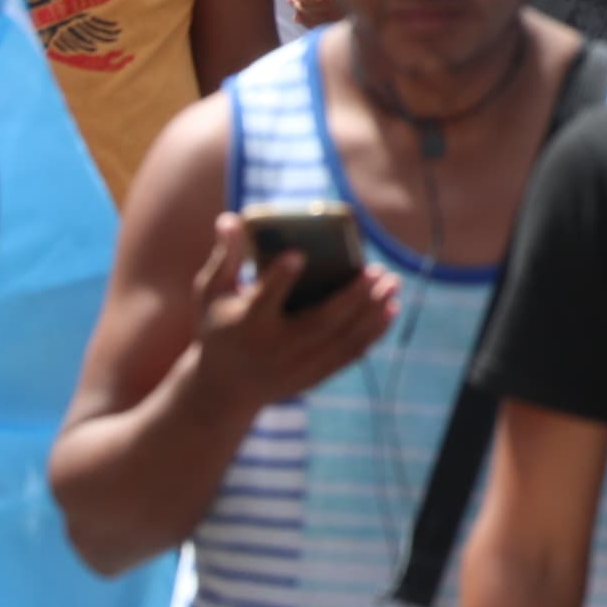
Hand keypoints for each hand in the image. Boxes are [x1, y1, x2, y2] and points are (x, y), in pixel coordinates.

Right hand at [187, 213, 394, 413]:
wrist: (224, 389)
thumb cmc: (221, 328)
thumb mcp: (213, 294)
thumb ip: (226, 258)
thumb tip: (230, 217)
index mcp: (245, 324)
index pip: (262, 300)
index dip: (280, 278)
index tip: (298, 254)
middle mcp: (272, 349)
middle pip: (318, 323)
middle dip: (352, 297)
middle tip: (378, 270)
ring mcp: (295, 367)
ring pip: (340, 340)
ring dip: (371, 312)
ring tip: (393, 283)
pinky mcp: (311, 377)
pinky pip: (348, 356)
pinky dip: (372, 334)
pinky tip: (391, 310)